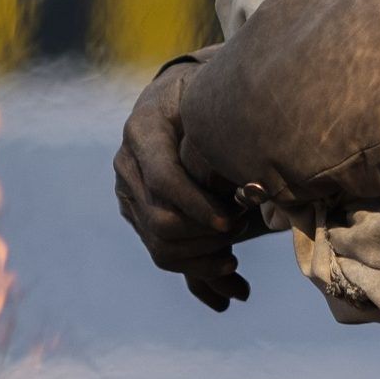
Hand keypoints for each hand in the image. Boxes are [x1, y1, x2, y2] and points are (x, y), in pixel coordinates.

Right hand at [115, 60, 254, 312]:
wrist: (181, 96)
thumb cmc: (207, 95)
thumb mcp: (214, 105)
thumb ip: (222, 137)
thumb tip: (252, 189)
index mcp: (142, 131)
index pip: (164, 181)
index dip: (199, 207)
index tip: (234, 221)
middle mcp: (127, 165)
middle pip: (160, 221)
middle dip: (205, 237)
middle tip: (242, 233)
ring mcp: (129, 194)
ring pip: (159, 246)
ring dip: (202, 261)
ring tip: (235, 263)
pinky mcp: (140, 215)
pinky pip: (164, 254)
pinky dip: (199, 273)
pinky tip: (233, 283)